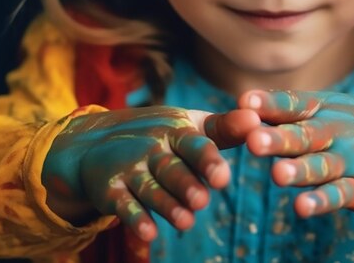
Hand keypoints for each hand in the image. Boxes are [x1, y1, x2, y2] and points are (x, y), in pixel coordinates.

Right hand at [42, 106, 259, 240]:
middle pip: (172, 169)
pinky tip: (149, 234)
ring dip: (167, 205)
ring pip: (151, 189)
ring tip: (186, 222)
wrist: (96, 141)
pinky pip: (123, 206)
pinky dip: (135, 219)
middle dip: (186, 184)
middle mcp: (152, 148)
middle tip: (203, 199)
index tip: (223, 177)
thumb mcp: (189, 126)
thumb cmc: (161, 136)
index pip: (194, 144)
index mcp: (176, 131)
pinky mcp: (110, 190)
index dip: (207, 160)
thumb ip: (224, 128)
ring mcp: (130, 168)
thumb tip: (257, 118)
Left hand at [239, 90, 353, 217]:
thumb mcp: (321, 111)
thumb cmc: (347, 126)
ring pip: (318, 166)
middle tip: (253, 141)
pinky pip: (339, 194)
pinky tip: (302, 208)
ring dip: (298, 171)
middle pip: (301, 137)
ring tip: (278, 176)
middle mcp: (329, 133)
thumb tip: (241, 103)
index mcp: (316, 111)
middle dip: (277, 139)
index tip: (244, 102)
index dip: (268, 104)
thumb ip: (284, 110)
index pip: (289, 105)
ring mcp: (345, 160)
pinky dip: (321, 201)